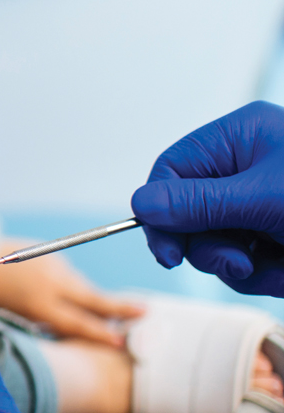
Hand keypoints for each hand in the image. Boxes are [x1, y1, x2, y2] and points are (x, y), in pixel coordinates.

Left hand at [0, 249, 143, 347]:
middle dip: (120, 308)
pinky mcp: (48, 254)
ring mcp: (53, 266)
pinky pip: (68, 275)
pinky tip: (68, 293)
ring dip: (92, 298)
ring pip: (81, 286)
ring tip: (116, 309)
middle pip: (93, 299)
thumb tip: (52, 333)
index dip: (99, 334)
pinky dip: (73, 286)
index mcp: (39, 304)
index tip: (119, 342)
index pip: (78, 323)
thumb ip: (32, 324)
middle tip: (145, 312)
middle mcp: (52, 284)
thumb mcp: (4, 316)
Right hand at [131, 101, 283, 295]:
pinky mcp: (274, 233)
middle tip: (240, 262)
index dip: (162, 214)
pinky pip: (243, 261)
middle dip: (211, 247)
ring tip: (278, 266)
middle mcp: (245, 167)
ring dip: (241, 267)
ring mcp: (259, 202)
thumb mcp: (266, 199)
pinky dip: (264, 274)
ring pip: (214, 243)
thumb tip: (142, 205)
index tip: (170, 254)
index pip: (172, 171)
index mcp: (239, 138)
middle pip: (188, 213)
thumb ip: (201, 203)